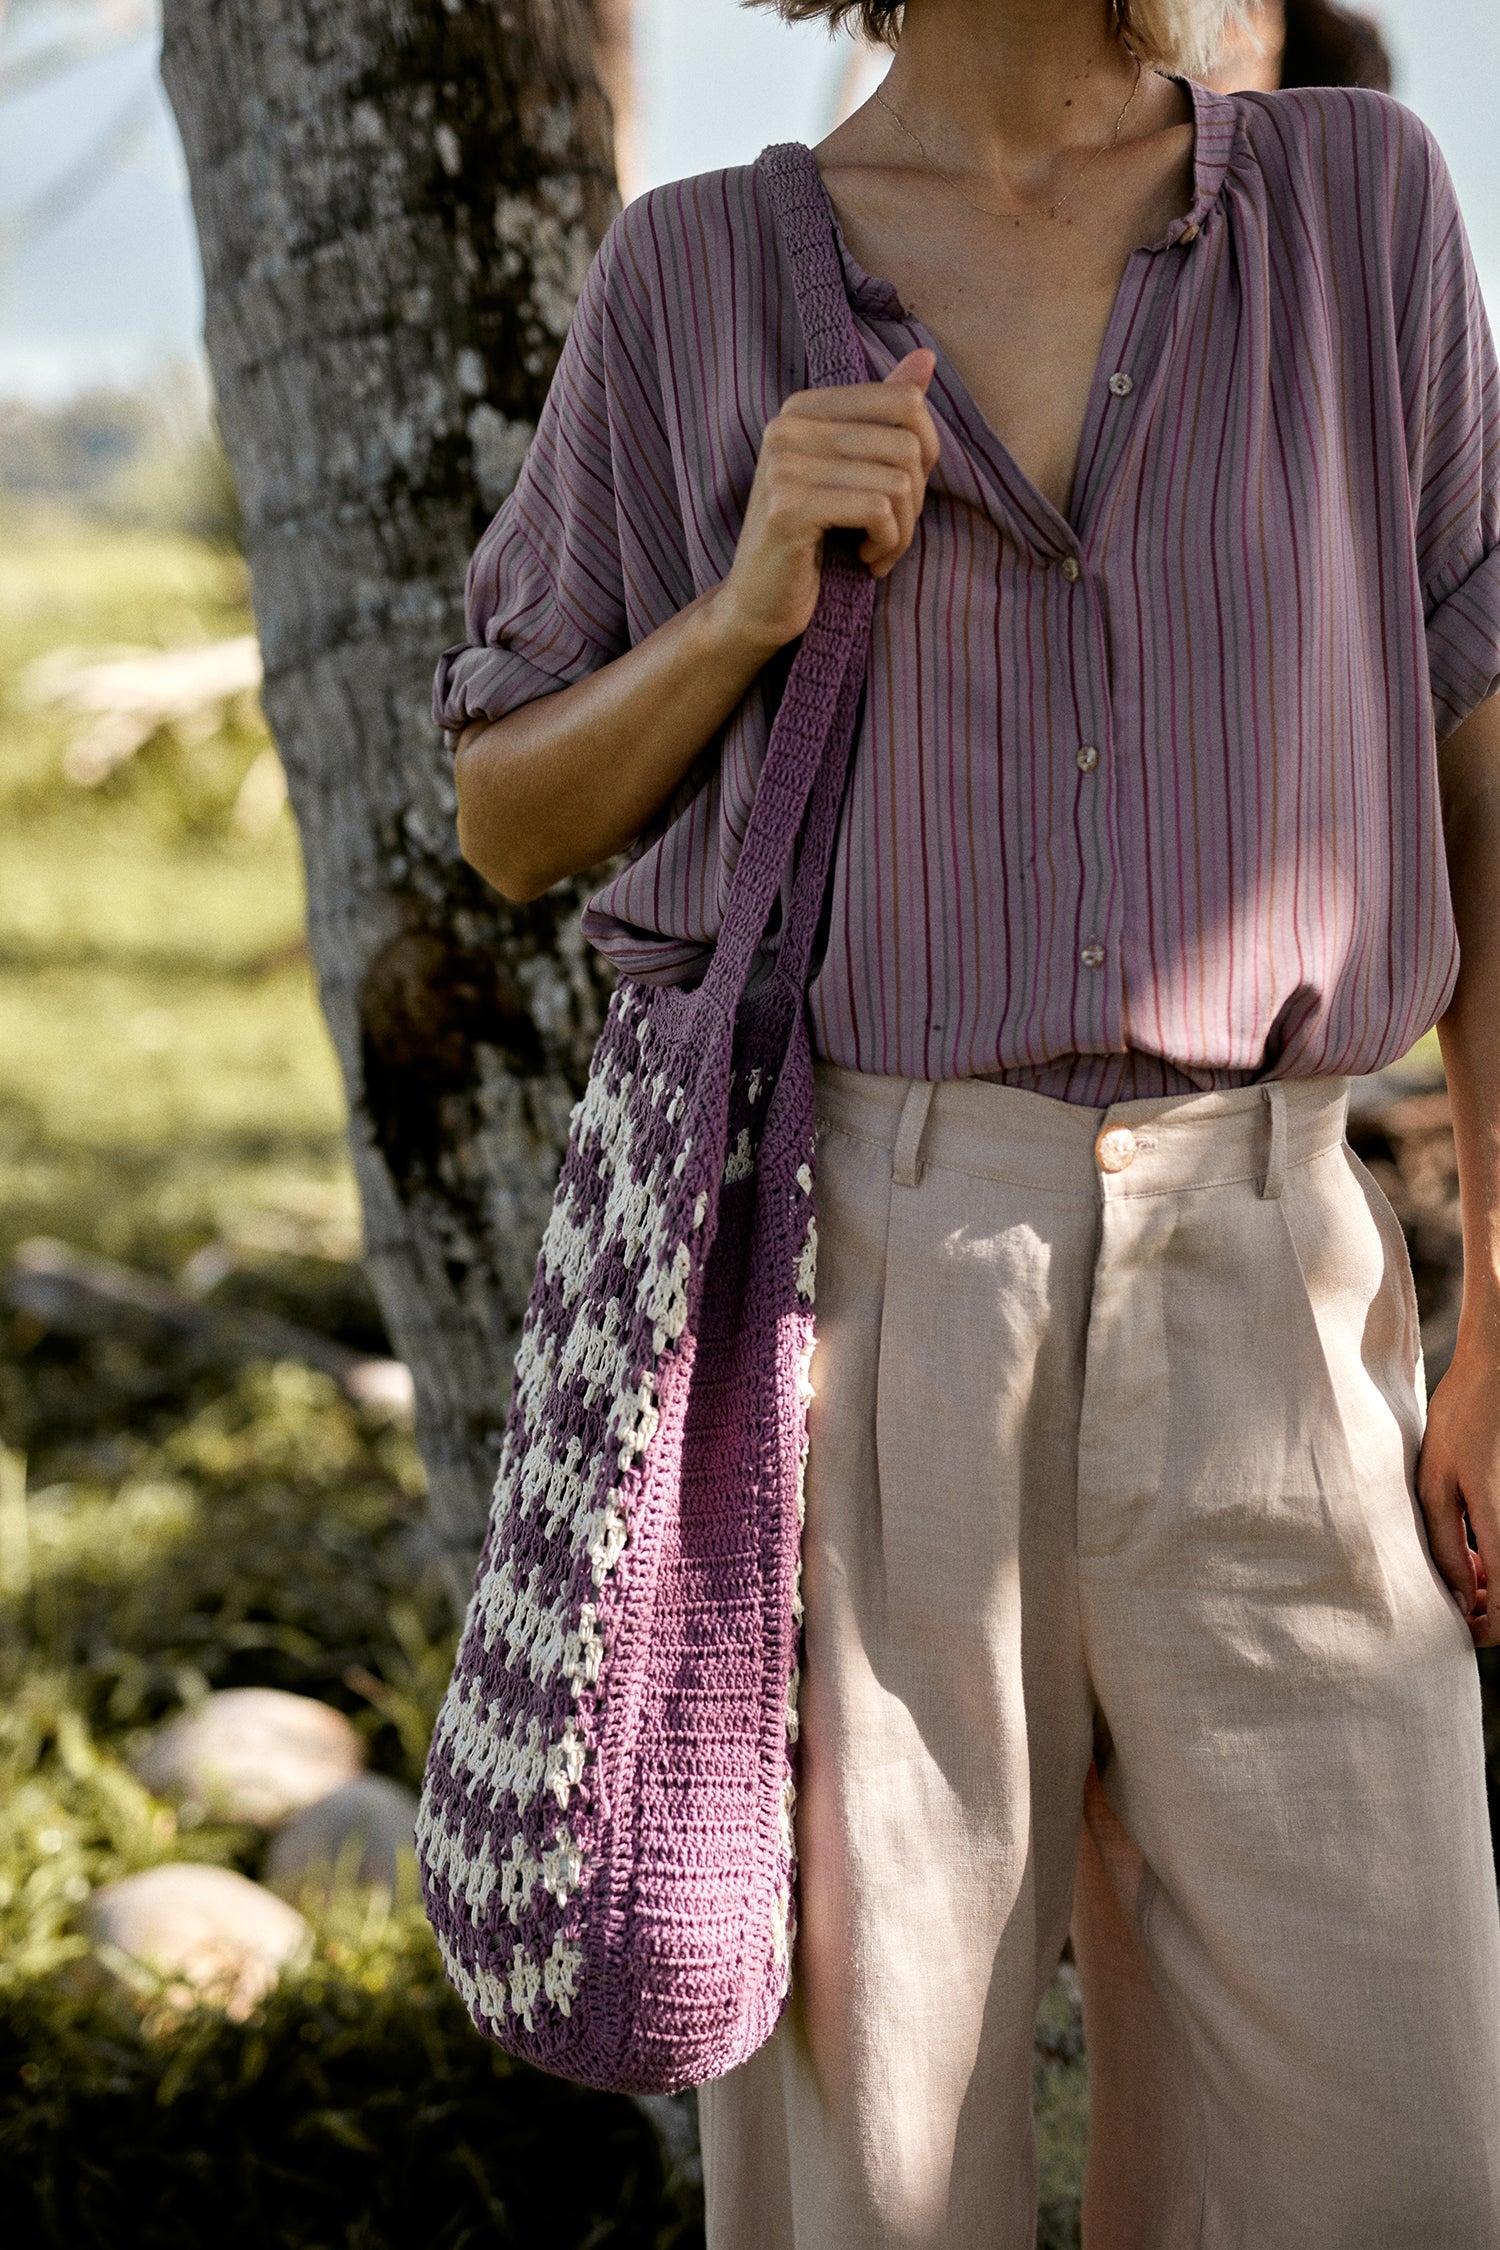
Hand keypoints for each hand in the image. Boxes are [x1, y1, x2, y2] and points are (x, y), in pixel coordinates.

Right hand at [715, 348, 939, 656]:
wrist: (758, 606)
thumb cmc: (814, 543)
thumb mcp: (852, 472)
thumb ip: (884, 414)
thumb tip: (925, 356)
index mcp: (805, 408)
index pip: (904, 401)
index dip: (926, 452)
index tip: (901, 493)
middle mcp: (789, 426)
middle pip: (907, 442)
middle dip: (915, 499)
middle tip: (891, 534)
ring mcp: (784, 464)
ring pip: (897, 479)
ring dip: (903, 530)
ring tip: (878, 552)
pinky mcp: (789, 506)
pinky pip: (877, 509)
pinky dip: (887, 543)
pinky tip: (866, 561)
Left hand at [1416, 1336, 1499, 1646]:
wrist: (1499, 1370)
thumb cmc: (1461, 1418)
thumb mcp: (1435, 1481)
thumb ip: (1445, 1544)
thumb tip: (1460, 1595)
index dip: (1486, 1630)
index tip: (1457, 1624)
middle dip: (1489, 1607)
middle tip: (1454, 1590)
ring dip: (1495, 1582)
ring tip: (1462, 1561)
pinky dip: (1499, 1556)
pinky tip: (1476, 1542)